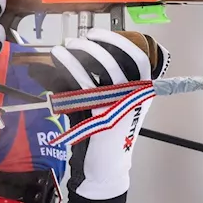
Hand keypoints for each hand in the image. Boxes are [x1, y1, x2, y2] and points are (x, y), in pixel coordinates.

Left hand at [37, 29, 170, 200]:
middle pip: (121, 58)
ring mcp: (122, 105)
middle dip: (98, 42)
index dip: (119, 41)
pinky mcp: (104, 114)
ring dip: (83, 50)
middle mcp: (136, 97)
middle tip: (77, 39)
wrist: (106, 169)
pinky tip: (59, 59)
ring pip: (105, 67)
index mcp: (142, 93)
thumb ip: (97, 83)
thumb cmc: (104, 136)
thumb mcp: (108, 106)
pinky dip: (72, 67)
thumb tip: (73, 55)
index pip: (139, 58)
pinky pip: (87, 83)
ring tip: (65, 46)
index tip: (97, 34)